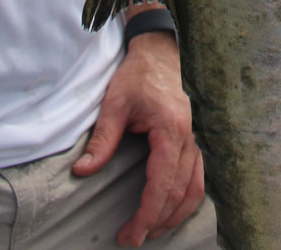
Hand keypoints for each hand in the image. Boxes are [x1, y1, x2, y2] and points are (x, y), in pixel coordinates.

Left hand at [72, 31, 202, 246]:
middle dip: (158, 221)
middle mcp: (190, 137)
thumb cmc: (138, 75)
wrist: (160, 50)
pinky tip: (172, 208)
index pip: (163, 183)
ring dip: (176, 214)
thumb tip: (82, 171)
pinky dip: (187, 198)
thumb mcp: (114, 103)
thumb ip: (102, 139)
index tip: (132, 234)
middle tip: (134, 238)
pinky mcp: (196, 138)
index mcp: (171, 129)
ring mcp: (196, 138)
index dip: (148, 213)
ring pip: (195, 188)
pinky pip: (198, 176)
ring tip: (152, 229)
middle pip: (180, 191)